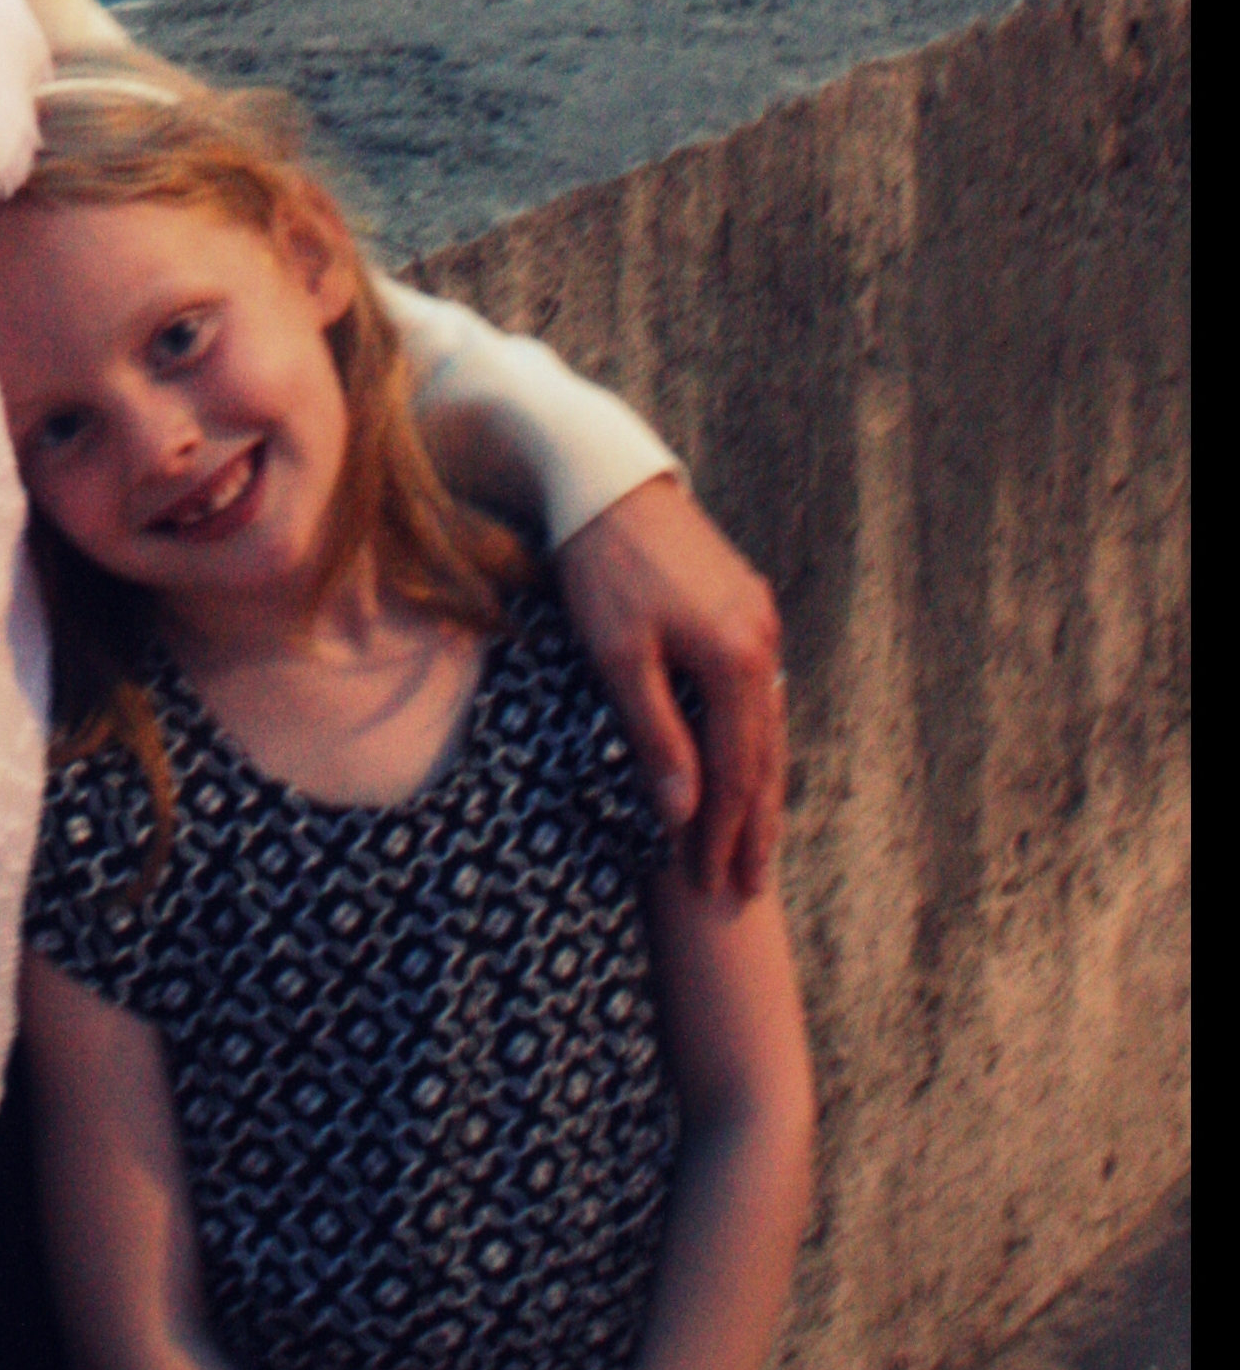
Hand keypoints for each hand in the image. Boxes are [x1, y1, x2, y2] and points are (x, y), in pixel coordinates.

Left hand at [553, 475, 784, 898]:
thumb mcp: (619, 656)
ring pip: (767, 724)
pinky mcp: (745, 603)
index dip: (723, 834)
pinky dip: (752, 739)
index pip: (736, 772)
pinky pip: (757, 691)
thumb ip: (655, 735)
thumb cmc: (601, 569)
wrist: (605, 480)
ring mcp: (759, 619)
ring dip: (760, 787)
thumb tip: (683, 814)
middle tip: (746, 889)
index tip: (708, 886)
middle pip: (764, 755)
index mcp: (736, 659)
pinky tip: (747, 762)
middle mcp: (762, 641)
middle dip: (754, 826)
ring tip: (754, 843)